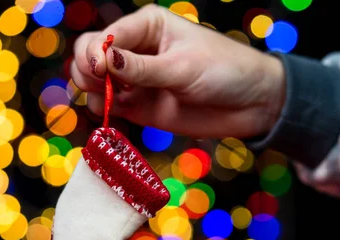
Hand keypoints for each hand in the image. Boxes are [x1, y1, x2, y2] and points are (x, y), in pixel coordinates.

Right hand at [71, 4, 285, 138]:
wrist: (251, 105)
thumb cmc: (224, 71)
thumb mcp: (182, 67)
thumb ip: (141, 69)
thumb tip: (103, 61)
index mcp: (146, 27)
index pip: (104, 35)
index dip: (94, 52)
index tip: (102, 72)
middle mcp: (136, 50)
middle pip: (90, 55)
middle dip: (88, 71)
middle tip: (105, 86)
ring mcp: (136, 80)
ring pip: (94, 82)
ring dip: (93, 91)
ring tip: (114, 99)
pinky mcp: (139, 107)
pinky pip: (108, 106)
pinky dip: (104, 110)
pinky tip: (116, 112)